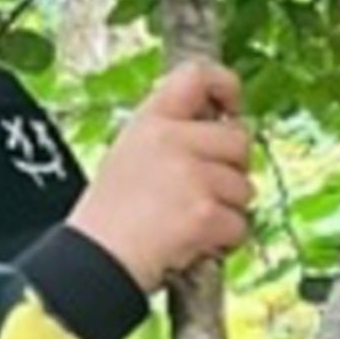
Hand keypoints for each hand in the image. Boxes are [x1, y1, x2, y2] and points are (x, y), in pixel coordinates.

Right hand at [68, 63, 255, 292]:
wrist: (95, 261)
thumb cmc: (111, 217)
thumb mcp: (129, 154)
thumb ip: (171, 136)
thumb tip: (221, 127)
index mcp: (151, 121)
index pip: (196, 77)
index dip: (225, 86)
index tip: (232, 108)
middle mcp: (172, 141)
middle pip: (239, 141)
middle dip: (232, 170)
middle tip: (206, 194)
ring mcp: (191, 176)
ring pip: (244, 188)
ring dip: (227, 211)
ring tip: (190, 223)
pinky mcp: (204, 213)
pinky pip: (240, 225)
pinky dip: (224, 242)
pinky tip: (195, 244)